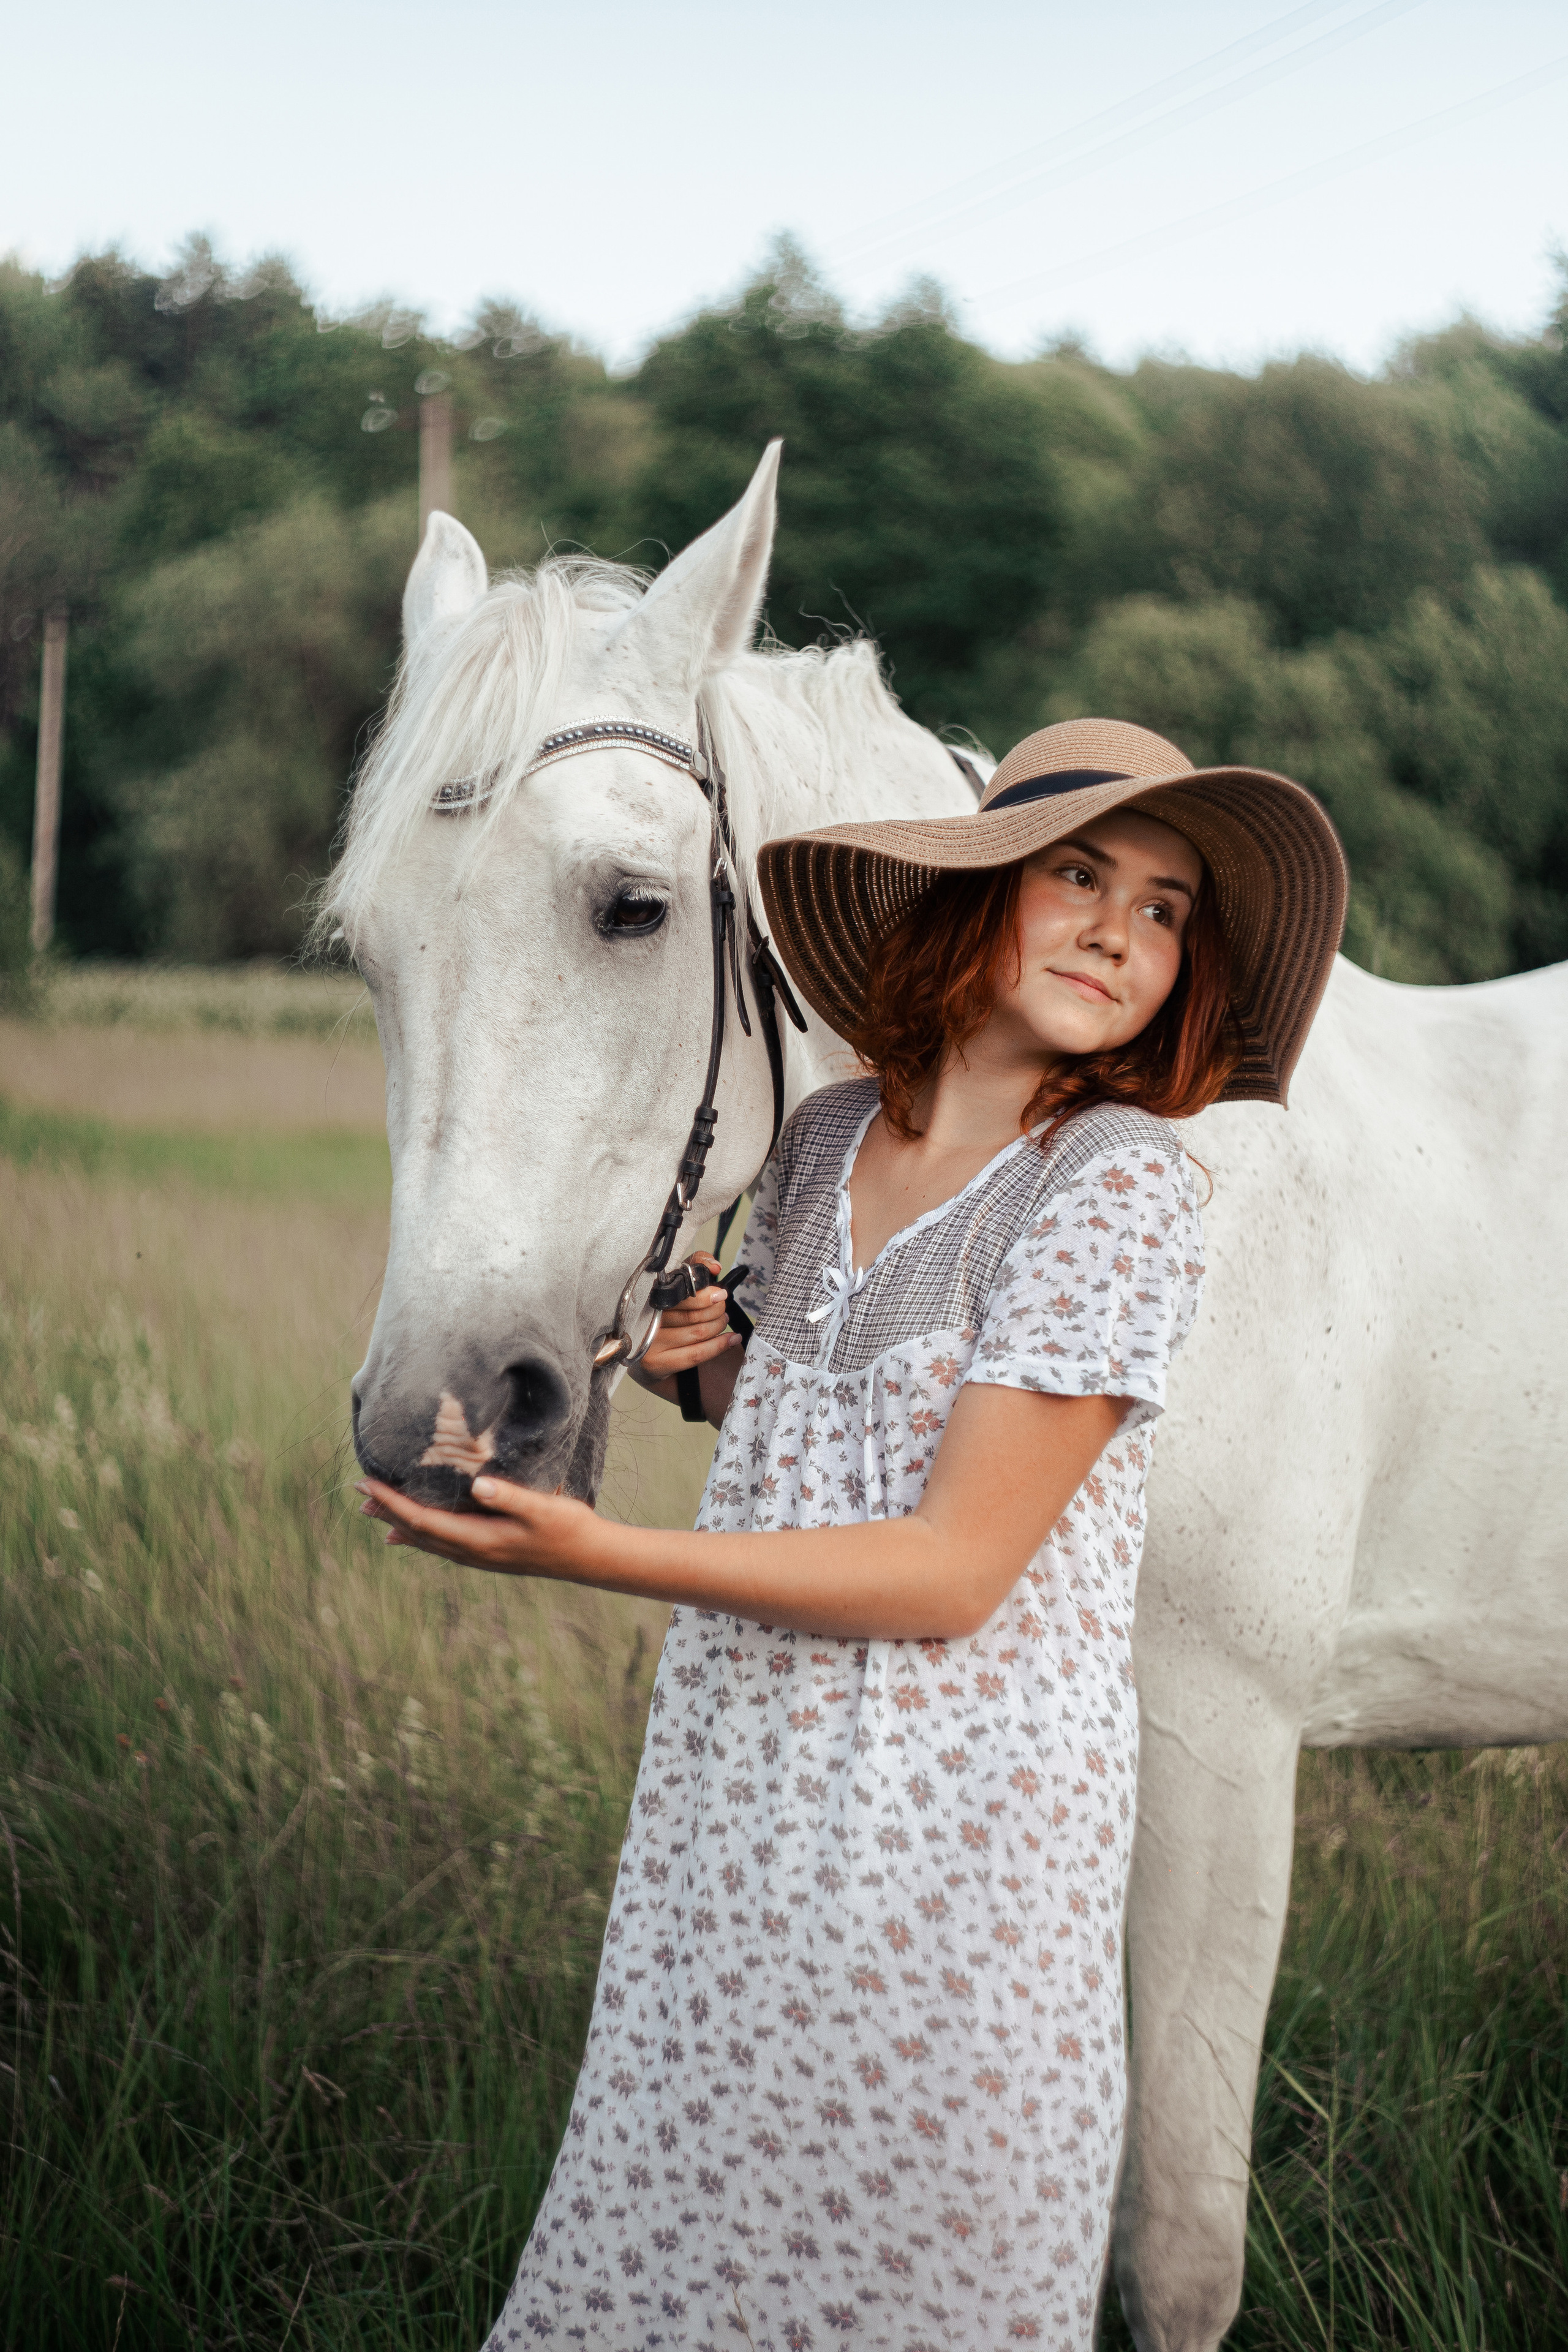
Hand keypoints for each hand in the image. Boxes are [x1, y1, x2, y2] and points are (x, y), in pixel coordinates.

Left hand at [358, 1473, 604, 1578]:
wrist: (588, 1558)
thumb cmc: (567, 1528)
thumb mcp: (542, 1508)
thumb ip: (509, 1496)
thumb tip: (477, 1486)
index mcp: (478, 1540)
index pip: (422, 1520)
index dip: (393, 1502)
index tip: (368, 1484)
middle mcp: (471, 1553)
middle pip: (417, 1531)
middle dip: (387, 1511)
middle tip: (359, 1492)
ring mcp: (478, 1556)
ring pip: (427, 1540)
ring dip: (399, 1523)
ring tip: (374, 1510)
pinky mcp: (487, 1553)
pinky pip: (441, 1544)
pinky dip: (419, 1535)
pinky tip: (410, 1534)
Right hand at [633, 1254, 740, 1390]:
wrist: (644, 1355)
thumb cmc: (664, 1315)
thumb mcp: (675, 1286)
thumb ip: (694, 1267)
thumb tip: (714, 1266)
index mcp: (649, 1296)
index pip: (680, 1293)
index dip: (704, 1294)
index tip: (720, 1294)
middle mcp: (645, 1319)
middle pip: (692, 1314)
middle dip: (716, 1310)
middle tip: (723, 1308)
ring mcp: (649, 1343)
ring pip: (697, 1333)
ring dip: (718, 1326)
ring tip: (724, 1321)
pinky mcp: (656, 1363)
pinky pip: (695, 1354)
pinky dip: (719, 1346)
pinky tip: (732, 1339)